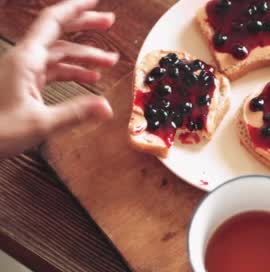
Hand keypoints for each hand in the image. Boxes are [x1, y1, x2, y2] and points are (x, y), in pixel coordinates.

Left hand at [0, 0, 118, 157]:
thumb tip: (107, 107)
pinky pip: (52, 70)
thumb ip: (76, 113)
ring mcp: (23, 71)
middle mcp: (24, 59)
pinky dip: (72, 71)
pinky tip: (89, 79)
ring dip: (84, 56)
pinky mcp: (23, 84)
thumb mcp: (40, 123)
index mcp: (25, 60)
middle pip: (58, 33)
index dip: (76, 8)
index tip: (95, 0)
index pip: (53, 22)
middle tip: (109, 22)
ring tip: (110, 61)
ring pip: (58, 54)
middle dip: (85, 25)